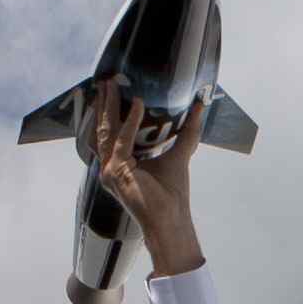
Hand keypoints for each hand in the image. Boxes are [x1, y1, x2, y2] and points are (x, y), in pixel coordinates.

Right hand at [88, 81, 207, 277]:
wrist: (171, 222)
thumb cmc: (172, 197)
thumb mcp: (179, 156)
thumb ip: (187, 131)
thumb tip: (198, 107)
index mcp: (118, 166)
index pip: (111, 133)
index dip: (111, 111)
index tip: (114, 90)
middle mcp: (109, 168)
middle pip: (104, 129)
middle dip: (105, 103)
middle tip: (107, 81)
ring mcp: (110, 171)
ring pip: (107, 131)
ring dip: (110, 106)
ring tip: (112, 86)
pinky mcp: (118, 172)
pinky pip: (123, 141)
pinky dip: (131, 121)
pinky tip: (139, 104)